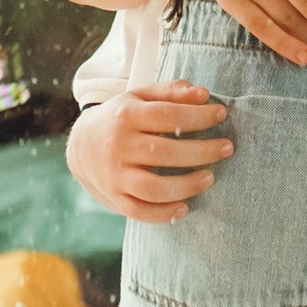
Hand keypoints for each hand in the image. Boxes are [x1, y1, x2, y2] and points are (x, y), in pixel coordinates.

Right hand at [67, 85, 233, 220]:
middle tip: (226, 148)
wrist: (80, 146)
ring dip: (186, 186)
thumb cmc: (121, 118)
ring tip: (210, 178)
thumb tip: (202, 94)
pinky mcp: (114, 198)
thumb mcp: (140, 98)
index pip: (167, 115)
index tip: (221, 114)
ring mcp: (114, 176)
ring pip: (152, 188)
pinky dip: (163, 214)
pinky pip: (139, 212)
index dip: (198, 116)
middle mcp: (118, 146)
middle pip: (164, 152)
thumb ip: (170, 92)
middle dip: (201, 152)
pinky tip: (185, 208)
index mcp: (126, 116)